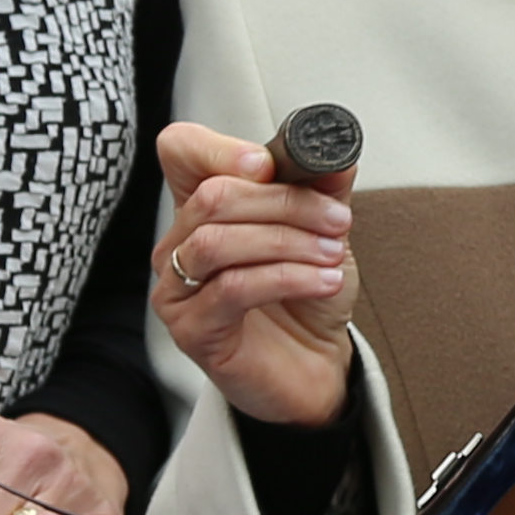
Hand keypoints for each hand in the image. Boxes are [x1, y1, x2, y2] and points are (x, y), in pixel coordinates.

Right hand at [149, 120, 357, 432]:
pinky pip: (232, 289)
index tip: (270, 164)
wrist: (315, 366)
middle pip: (212, 196)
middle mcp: (180, 244)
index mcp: (203, 208)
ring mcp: (177, 289)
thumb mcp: (323, 232)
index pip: (180, 150)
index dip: (219, 148)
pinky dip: (286, 278)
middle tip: (336, 220)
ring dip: (287, 242)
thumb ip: (324, 190)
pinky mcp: (192, 330)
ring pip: (218, 242)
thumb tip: (337, 153)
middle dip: (285, 202)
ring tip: (333, 255)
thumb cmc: (306, 298)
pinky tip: (323, 281)